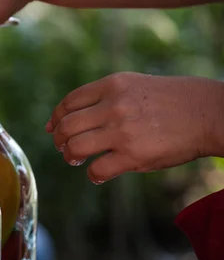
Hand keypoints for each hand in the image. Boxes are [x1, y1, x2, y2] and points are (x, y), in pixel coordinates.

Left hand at [46, 72, 223, 183]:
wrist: (206, 113)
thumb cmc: (169, 99)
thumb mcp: (133, 85)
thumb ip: (104, 96)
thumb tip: (72, 115)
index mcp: (111, 86)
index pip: (69, 102)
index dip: (56, 117)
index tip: (53, 128)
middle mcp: (112, 106)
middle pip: (66, 126)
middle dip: (59, 139)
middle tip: (62, 147)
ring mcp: (121, 131)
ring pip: (75, 148)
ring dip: (70, 156)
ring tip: (75, 160)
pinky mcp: (133, 156)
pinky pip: (97, 169)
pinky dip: (92, 174)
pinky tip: (97, 173)